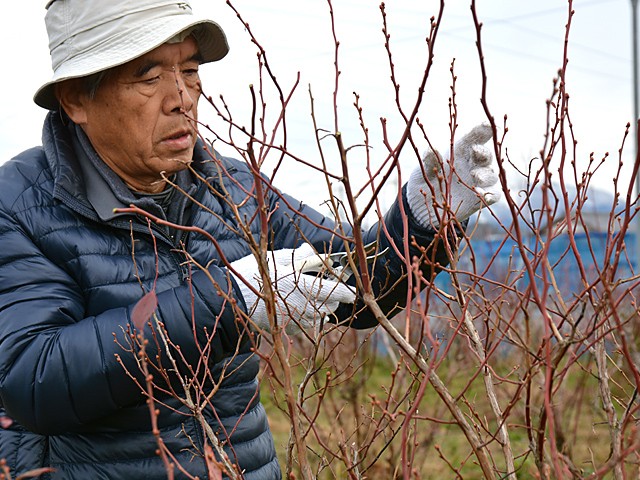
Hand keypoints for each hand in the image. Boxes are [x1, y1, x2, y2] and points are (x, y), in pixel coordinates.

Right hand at [230, 244, 355, 333]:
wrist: (234, 301)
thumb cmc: (255, 276)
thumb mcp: (279, 260)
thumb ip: (301, 258)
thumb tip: (316, 252)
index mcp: (305, 288)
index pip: (336, 291)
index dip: (347, 291)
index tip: (353, 290)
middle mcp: (305, 307)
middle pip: (330, 306)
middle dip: (332, 297)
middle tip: (326, 287)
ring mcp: (297, 320)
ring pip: (319, 316)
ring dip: (319, 307)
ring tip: (308, 296)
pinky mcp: (288, 329)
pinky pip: (305, 323)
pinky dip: (306, 316)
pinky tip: (294, 306)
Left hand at [407, 124, 500, 227]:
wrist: (422, 204)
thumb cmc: (425, 179)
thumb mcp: (423, 169)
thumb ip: (428, 161)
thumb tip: (431, 151)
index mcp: (460, 151)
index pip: (475, 137)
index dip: (483, 130)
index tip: (486, 125)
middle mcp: (472, 164)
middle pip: (486, 155)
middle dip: (483, 152)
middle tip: (476, 152)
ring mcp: (478, 182)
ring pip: (491, 175)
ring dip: (486, 174)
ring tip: (475, 177)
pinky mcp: (480, 198)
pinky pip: (493, 195)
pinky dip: (490, 194)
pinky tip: (482, 193)